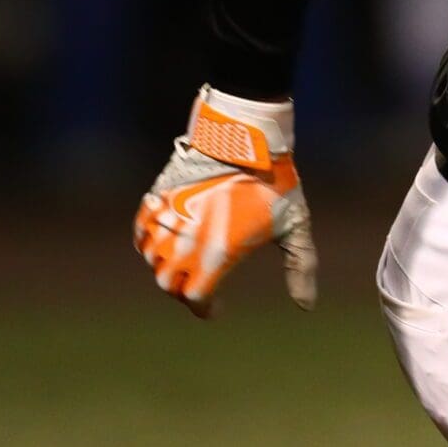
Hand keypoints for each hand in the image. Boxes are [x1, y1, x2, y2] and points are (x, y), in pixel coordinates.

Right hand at [133, 87, 317, 317]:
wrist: (245, 137)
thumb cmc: (274, 183)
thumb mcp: (295, 226)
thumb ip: (301, 266)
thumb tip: (306, 306)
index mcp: (217, 254)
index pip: (196, 297)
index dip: (205, 308)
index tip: (216, 309)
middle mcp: (185, 241)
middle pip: (168, 282)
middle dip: (183, 290)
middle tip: (199, 288)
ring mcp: (167, 218)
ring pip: (151, 258)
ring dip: (165, 268)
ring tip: (183, 266)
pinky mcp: (157, 197)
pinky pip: (141, 230)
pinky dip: (148, 242)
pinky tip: (163, 243)